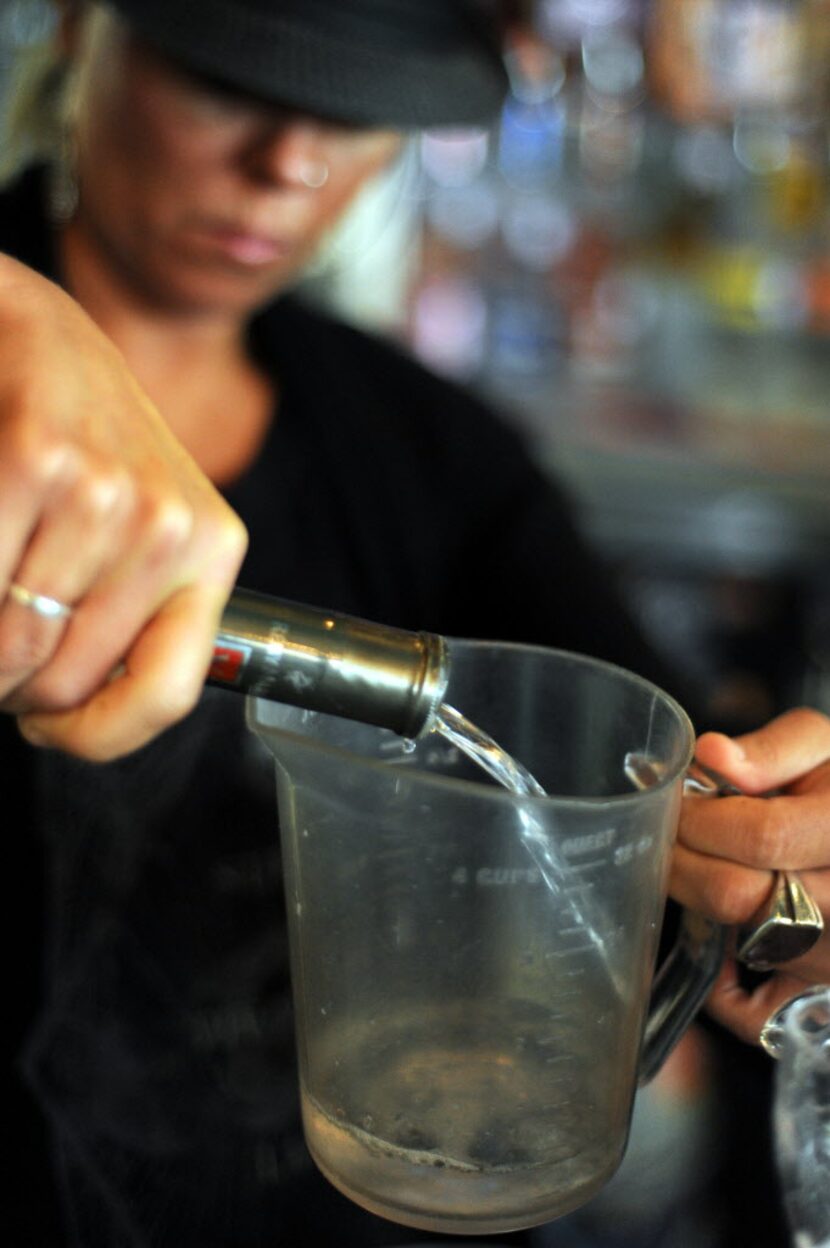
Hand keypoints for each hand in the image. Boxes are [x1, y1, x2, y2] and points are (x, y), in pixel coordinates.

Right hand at [0, 255, 247, 758]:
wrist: (35, 330)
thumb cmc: (83, 443)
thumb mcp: (140, 529)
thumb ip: (126, 613)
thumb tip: (63, 718)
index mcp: (210, 551)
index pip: (168, 691)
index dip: (97, 736)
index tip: (49, 728)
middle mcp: (172, 525)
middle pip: (63, 679)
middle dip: (11, 682)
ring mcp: (109, 492)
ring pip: (9, 642)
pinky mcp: (39, 460)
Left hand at [672, 707, 829, 1044]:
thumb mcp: (827, 749)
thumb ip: (774, 751)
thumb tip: (713, 757)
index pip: (759, 836)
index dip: (699, 816)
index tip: (680, 801)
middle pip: (736, 896)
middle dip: (686, 856)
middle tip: (678, 832)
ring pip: (738, 943)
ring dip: (703, 902)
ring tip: (712, 867)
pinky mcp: (816, 1004)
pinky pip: (750, 1013)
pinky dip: (721, 982)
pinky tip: (727, 936)